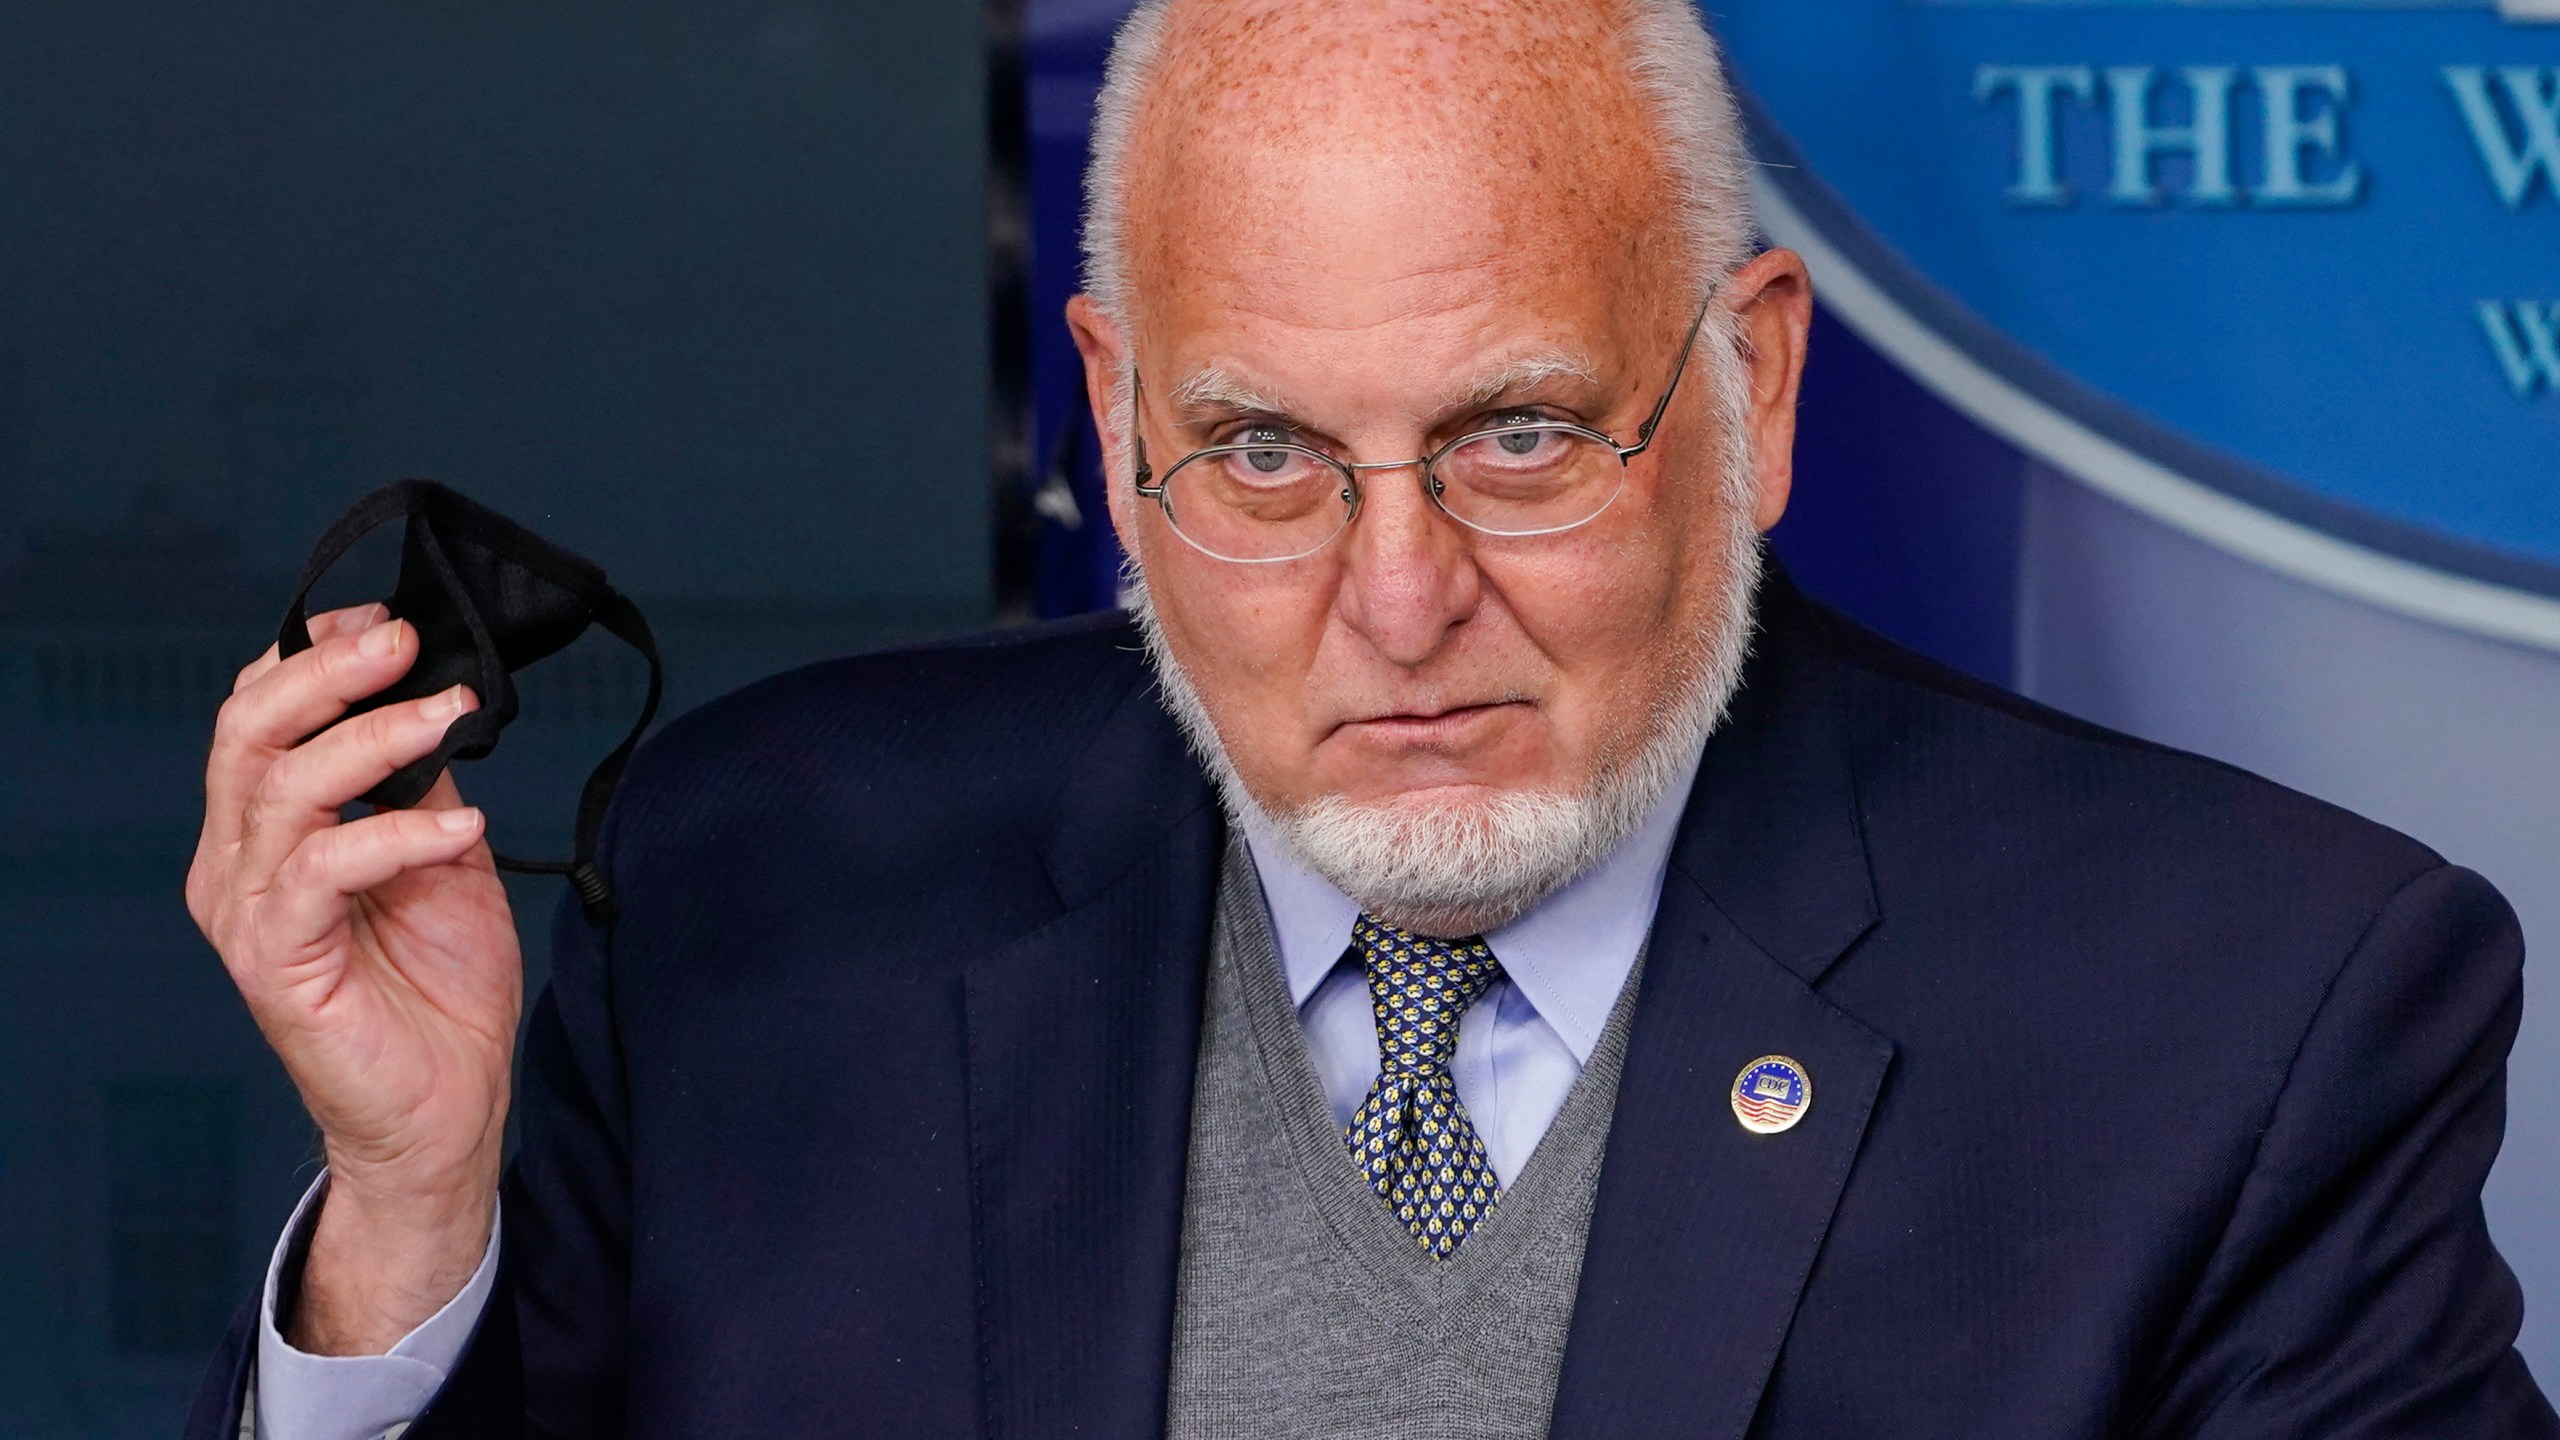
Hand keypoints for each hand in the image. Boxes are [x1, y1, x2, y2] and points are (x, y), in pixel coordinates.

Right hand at [187, 604, 522, 1353]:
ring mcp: (249, 911)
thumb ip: (419, 787)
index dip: (314, 655)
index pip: (258, 715)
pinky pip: (322, 868)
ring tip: (448, 714)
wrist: (447, 1109)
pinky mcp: (275, 960)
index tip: (391, 622)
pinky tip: (460, 825)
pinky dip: (397, 833)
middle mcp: (237, 863)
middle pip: (247, 732)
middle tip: (403, 643)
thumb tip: (433, 706)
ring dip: (373, 737)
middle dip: (326, 671)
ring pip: (280, 787)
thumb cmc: (437, 991)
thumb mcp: (441, 860)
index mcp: (265, 832)